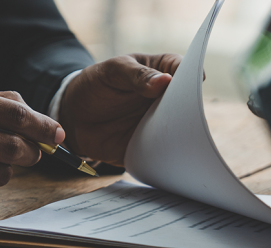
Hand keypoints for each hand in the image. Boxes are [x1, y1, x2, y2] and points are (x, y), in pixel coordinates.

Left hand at [58, 53, 181, 165]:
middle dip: (191, 107)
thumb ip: (136, 75)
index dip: (192, 75)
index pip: (184, 69)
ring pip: (183, 128)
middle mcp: (168, 97)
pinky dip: (170, 153)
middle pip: (189, 101)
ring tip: (178, 135)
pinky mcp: (153, 144)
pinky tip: (168, 154)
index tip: (195, 81)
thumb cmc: (97, 85)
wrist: (75, 118)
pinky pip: (167, 150)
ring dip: (184, 133)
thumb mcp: (113, 71)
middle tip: (183, 112)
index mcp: (162, 71)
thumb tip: (165, 81)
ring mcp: (162, 122)